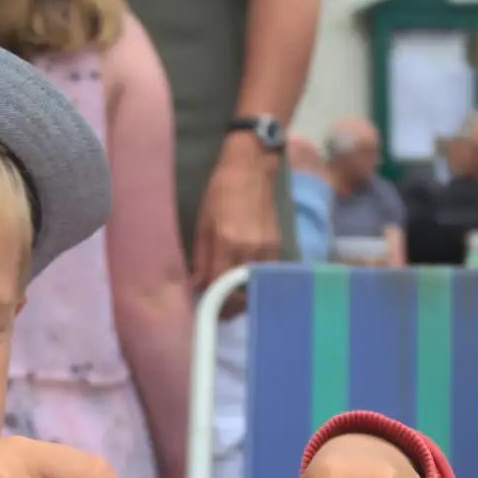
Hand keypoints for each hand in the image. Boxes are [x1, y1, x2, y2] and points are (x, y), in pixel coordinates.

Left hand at [193, 137, 281, 303]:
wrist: (250, 169)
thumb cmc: (220, 192)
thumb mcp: (203, 223)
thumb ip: (201, 258)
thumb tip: (198, 285)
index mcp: (227, 240)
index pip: (221, 284)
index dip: (215, 300)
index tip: (210, 307)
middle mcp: (250, 247)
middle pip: (242, 292)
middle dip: (231, 305)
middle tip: (222, 308)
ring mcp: (268, 247)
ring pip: (257, 286)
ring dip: (246, 296)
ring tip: (234, 297)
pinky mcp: (279, 244)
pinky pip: (267, 273)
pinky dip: (257, 282)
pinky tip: (247, 281)